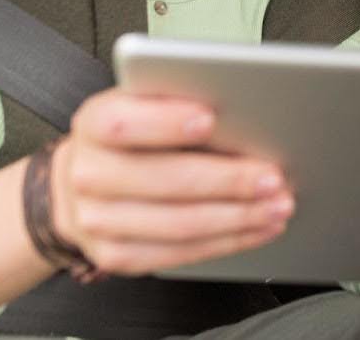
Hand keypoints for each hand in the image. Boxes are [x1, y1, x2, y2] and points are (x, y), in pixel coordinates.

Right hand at [47, 88, 293, 275]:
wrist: (82, 182)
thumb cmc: (132, 134)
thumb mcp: (142, 104)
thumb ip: (177, 103)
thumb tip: (240, 111)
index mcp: (94, 123)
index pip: (123, 122)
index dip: (166, 122)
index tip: (211, 118)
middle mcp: (88, 173)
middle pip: (164, 179)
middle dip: (227, 180)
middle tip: (273, 177)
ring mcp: (96, 220)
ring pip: (178, 224)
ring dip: (238, 217)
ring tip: (277, 206)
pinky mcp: (115, 255)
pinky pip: (178, 253)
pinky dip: (226, 241)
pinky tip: (257, 228)